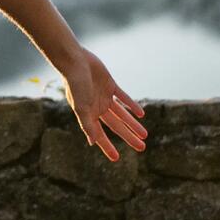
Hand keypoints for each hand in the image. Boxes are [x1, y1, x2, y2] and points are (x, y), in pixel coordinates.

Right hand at [61, 47, 145, 161]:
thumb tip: (92, 143)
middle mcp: (97, 108)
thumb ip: (87, 124)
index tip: (116, 158)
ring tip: (145, 134)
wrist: (74, 61)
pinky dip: (131, 105)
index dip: (107, 146)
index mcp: (88, 115)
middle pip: (116, 126)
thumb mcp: (81, 107)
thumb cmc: (75, 85)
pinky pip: (123, 98)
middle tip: (141, 148)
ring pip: (122, 114)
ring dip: (133, 124)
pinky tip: (141, 114)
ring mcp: (104, 97)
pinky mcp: (110, 85)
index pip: (100, 135)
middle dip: (128, 137)